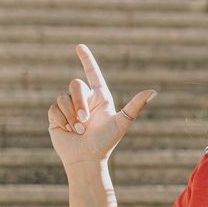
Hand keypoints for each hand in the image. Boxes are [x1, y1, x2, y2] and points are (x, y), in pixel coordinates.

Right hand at [47, 43, 157, 168]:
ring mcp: (69, 108)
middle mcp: (84, 100)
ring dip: (71, 115)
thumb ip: (136, 106)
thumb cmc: (106, 142)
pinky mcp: (56, 116)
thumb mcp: (122, 123)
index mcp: (100, 98)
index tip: (79, 47)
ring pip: (63, 97)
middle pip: (75, 84)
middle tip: (85, 120)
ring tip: (79, 130)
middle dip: (79, 102)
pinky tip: (67, 131)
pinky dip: (61, 120)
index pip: (92, 74)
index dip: (86, 59)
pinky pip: (54, 108)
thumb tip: (153, 92)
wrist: (86, 159)